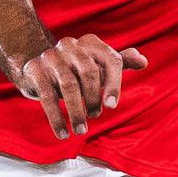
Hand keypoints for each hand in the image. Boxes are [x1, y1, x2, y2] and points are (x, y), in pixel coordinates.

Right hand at [16, 34, 147, 138]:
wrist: (34, 66)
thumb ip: (121, 62)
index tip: (112, 106)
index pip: (111, 59)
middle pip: (89, 71)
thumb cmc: (74, 69)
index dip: (115, 83)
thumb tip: (143, 62)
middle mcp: (70, 45)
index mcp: (90, 43)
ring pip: (69, 85)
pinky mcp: (34, 70)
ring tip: (81, 129)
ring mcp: (50, 56)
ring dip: (77, 112)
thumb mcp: (98, 65)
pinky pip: (47, 96)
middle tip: (95, 116)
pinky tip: (62, 133)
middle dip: (94, 98)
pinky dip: (56, 118)